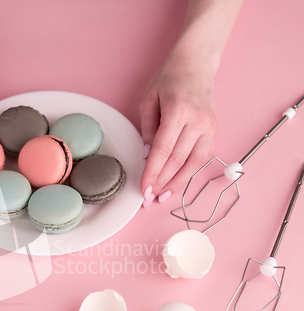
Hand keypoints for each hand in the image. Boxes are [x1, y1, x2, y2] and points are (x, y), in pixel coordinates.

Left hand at [139, 57, 216, 206]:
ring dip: (177, 184)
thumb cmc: (170, 79)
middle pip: (177, 161)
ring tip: (163, 197)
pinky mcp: (215, 131)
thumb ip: (147, 130)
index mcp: (178, 111)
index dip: (152, 173)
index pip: (163, 151)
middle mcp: (197, 121)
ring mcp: (209, 126)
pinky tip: (177, 183)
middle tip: (149, 199)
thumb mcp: (149, 101)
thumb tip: (147, 158)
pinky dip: (189, 173)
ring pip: (193, 164)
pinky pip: (203, 158)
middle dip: (162, 183)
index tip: (144, 189)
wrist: (196, 63)